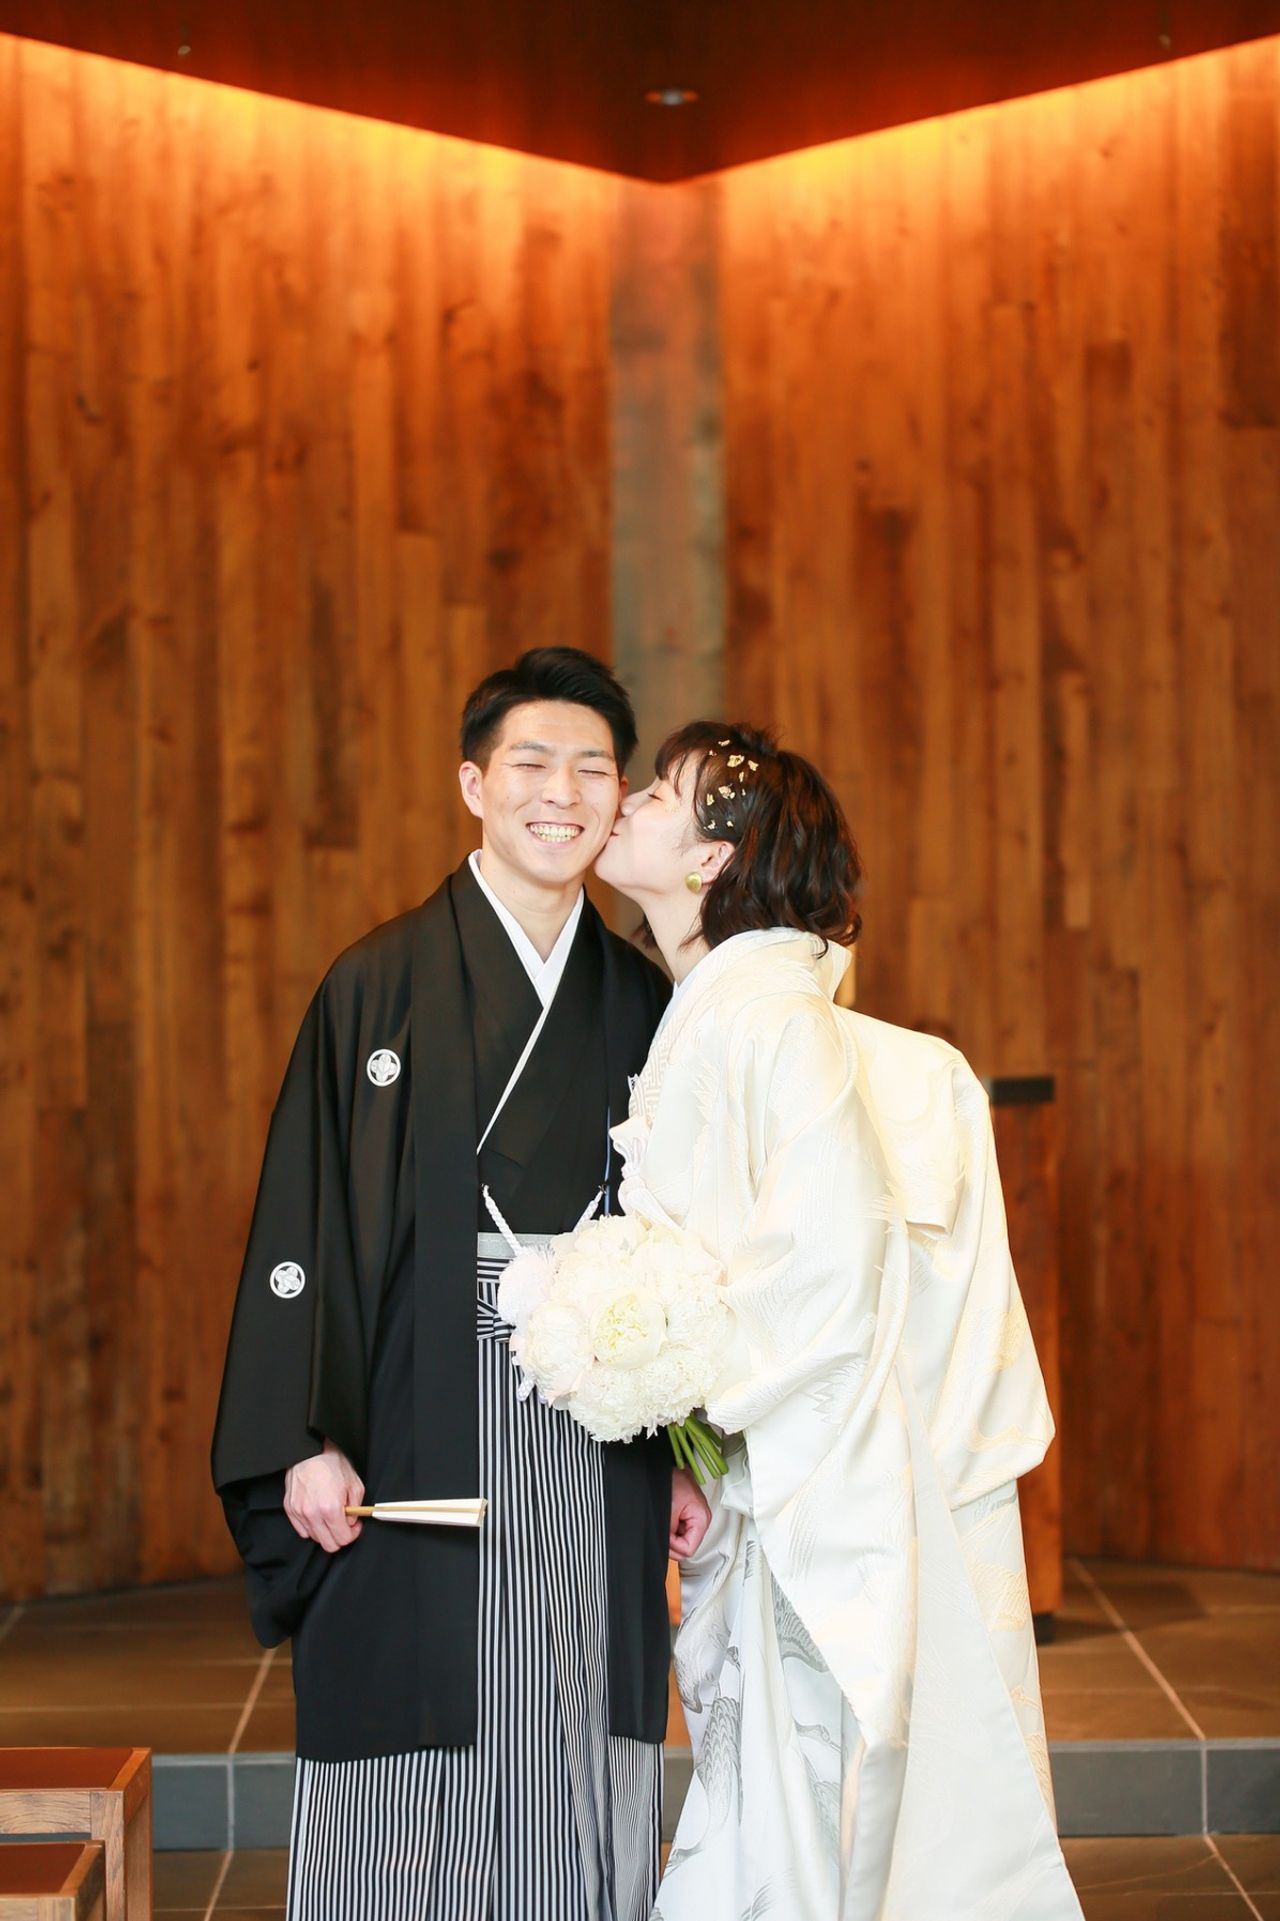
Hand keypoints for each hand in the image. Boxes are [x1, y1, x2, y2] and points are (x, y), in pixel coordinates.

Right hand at [284, 1439, 364, 1553]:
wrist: (310, 1450)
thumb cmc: (331, 1462)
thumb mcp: (354, 1483)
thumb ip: (356, 1508)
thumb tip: (351, 1520)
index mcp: (330, 1509)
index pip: (343, 1539)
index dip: (353, 1534)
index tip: (355, 1526)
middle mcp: (313, 1514)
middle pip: (328, 1545)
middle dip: (340, 1537)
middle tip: (345, 1525)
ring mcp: (299, 1513)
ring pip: (315, 1538)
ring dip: (325, 1532)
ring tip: (330, 1516)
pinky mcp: (289, 1509)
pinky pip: (302, 1530)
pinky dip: (312, 1527)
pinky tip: (318, 1515)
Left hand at [669, 1466, 711, 1560]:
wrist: (664, 1466)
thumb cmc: (670, 1480)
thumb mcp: (668, 1511)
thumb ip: (669, 1534)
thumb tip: (667, 1547)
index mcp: (702, 1518)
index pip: (689, 1549)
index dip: (673, 1546)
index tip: (665, 1536)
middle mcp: (702, 1519)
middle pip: (687, 1546)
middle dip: (672, 1543)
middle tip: (663, 1530)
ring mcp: (696, 1516)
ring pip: (683, 1540)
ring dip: (671, 1536)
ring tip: (665, 1521)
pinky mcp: (689, 1514)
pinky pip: (680, 1530)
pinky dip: (671, 1529)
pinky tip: (667, 1519)